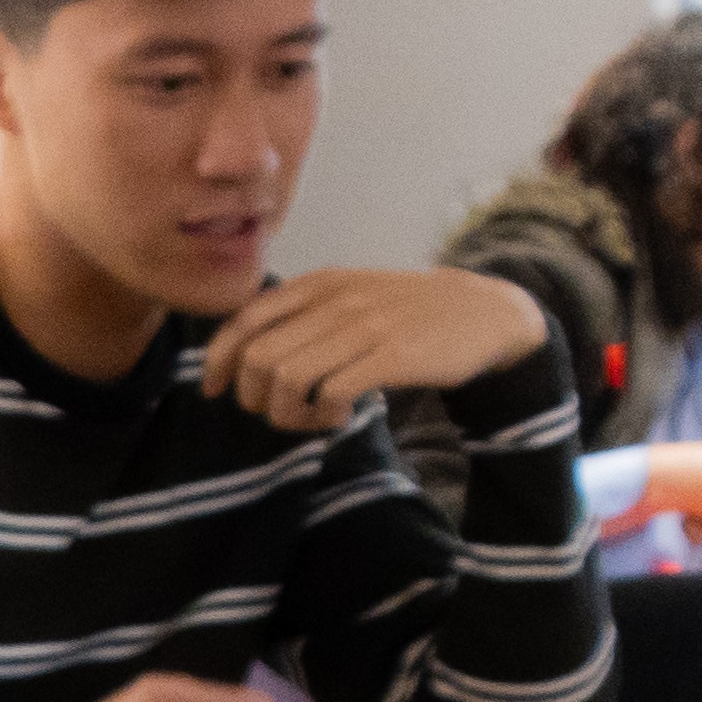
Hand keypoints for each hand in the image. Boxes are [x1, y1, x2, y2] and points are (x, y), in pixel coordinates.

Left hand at [205, 265, 548, 430]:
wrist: (486, 312)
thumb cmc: (408, 311)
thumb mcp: (351, 294)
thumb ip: (303, 312)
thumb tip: (244, 351)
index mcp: (319, 284)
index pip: (244, 320)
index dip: (217, 360)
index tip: (215, 389)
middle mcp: (336, 301)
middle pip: (258, 357)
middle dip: (253, 397)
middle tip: (276, 411)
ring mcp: (364, 327)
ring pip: (287, 377)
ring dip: (287, 412)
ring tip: (311, 416)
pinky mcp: (392, 356)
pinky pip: (331, 393)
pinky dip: (323, 415)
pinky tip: (338, 416)